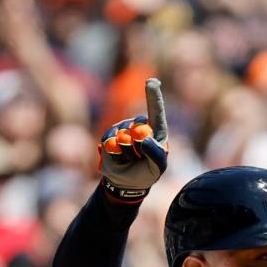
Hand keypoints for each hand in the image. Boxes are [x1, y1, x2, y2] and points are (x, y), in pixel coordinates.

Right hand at [98, 78, 167, 202]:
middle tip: (139, 159)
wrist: (125, 183)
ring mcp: (123, 128)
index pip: (156, 111)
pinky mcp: (109, 135)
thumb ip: (156, 155)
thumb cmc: (146, 173)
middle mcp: (139, 125)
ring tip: (129, 159)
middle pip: (138, 129)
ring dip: (126, 155)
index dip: (153, 97)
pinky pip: (110, 142)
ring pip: (123, 137)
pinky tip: (118, 158)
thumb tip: (144, 138)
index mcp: (156, 130)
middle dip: (138, 149)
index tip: (152, 83)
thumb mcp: (157, 168)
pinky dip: (115, 155)